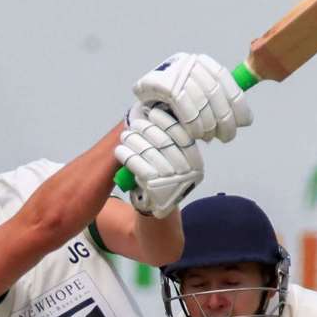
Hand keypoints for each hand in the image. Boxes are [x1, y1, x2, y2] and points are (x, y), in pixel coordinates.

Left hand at [114, 104, 202, 218]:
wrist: (158, 208)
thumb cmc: (162, 177)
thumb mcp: (173, 159)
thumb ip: (170, 139)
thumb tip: (158, 107)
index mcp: (195, 161)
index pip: (182, 135)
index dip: (167, 121)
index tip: (153, 112)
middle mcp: (188, 172)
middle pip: (164, 142)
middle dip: (146, 129)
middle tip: (134, 123)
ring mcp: (173, 182)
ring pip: (150, 152)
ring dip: (134, 141)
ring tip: (125, 135)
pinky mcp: (156, 190)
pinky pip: (140, 167)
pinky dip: (128, 157)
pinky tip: (120, 151)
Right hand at [132, 52, 252, 143]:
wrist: (143, 107)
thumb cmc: (176, 108)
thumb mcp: (200, 98)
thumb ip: (220, 103)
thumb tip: (247, 120)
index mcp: (202, 62)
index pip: (225, 80)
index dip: (238, 102)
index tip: (244, 122)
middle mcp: (189, 62)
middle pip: (215, 93)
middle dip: (224, 119)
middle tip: (226, 137)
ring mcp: (174, 71)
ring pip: (202, 102)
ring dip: (208, 125)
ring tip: (208, 137)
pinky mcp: (162, 83)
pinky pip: (186, 107)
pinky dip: (193, 124)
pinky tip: (195, 135)